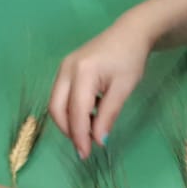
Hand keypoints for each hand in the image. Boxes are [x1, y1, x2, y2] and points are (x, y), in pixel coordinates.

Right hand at [50, 18, 154, 157]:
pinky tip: (89, 116)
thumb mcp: (123, 89)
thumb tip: (98, 141)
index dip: (79, 136)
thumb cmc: (130, 59)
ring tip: (90, 131)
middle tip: (85, 146)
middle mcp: (66, 70)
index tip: (86, 154)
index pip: (75, 112)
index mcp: (82, 73)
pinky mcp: (65, 70)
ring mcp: (63, 68)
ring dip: (69, 121)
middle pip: (56, 108)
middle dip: (68, 131)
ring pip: (56, 103)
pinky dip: (71, 110)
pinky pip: (61, 96)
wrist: (129, 33)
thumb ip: (108, 115)